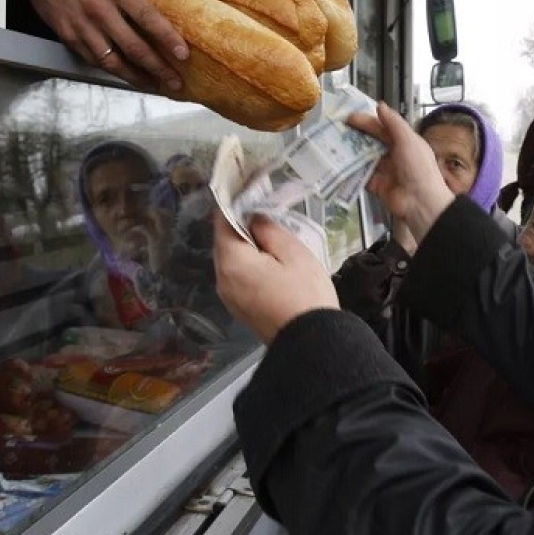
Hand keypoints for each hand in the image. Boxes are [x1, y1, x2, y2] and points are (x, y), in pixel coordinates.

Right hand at [7, 0, 187, 90]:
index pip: (147, 17)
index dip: (166, 38)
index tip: (183, 54)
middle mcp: (99, 11)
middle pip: (133, 47)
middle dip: (158, 68)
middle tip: (176, 82)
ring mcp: (82, 26)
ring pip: (112, 61)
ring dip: (135, 77)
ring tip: (154, 86)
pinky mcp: (67, 35)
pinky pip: (92, 59)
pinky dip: (111, 70)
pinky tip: (126, 76)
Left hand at [213, 211, 338, 342]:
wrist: (311, 343)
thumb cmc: (305, 295)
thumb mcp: (294, 253)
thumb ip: (269, 229)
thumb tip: (254, 219)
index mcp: (232, 261)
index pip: (222, 221)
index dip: (235, 202)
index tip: (249, 190)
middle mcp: (222, 279)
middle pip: (224, 241)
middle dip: (241, 226)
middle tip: (266, 214)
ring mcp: (229, 296)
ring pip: (231, 260)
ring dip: (246, 247)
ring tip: (271, 239)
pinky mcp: (239, 309)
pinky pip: (238, 277)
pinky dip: (249, 265)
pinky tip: (269, 264)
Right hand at [348, 103, 454, 245]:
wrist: (420, 202)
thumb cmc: (419, 169)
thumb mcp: (408, 140)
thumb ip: (394, 123)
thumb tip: (380, 106)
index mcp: (405, 142)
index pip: (383, 128)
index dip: (367, 121)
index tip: (350, 117)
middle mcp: (395, 155)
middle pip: (372, 141)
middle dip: (356, 135)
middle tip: (338, 129)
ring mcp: (385, 171)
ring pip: (365, 158)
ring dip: (352, 152)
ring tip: (334, 144)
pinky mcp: (377, 185)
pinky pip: (362, 176)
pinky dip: (352, 171)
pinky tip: (340, 164)